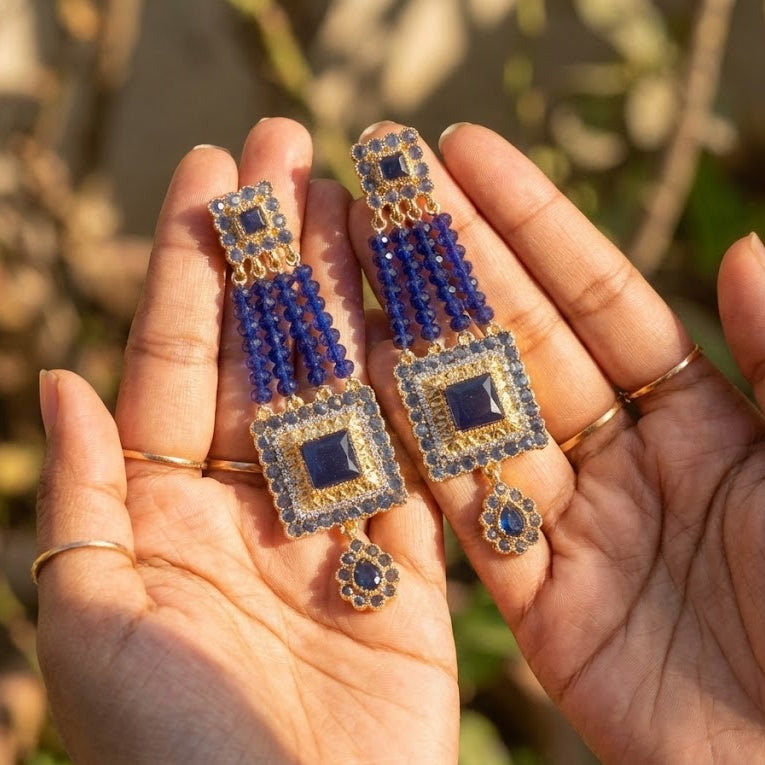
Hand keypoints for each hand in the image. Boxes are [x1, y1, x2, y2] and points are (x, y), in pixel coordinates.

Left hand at [35, 119, 457, 764]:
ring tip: (358, 203)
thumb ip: (85, 494)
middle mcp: (246, 505)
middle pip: (264, 354)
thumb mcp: (91, 622)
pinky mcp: (404, 563)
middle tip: (294, 152)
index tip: (212, 170)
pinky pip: (412, 458)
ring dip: (348, 298)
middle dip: (276, 253)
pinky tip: (419, 310)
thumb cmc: (172, 757)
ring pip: (343, 388)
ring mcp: (330, 528)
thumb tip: (59, 372)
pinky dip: (416, 388)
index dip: (192, 263)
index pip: (173, 359)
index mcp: (159, 511)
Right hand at [349, 122, 764, 761]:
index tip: (463, 155)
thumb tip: (741, 250)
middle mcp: (627, 460)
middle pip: (521, 343)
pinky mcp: (540, 608)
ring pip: (479, 420)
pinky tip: (365, 388)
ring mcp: (576, 530)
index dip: (531, 224)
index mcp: (704, 418)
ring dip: (416, 344)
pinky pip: (468, 517)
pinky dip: (420, 459)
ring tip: (350, 264)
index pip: (599, 297)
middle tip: (383, 184)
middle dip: (454, 261)